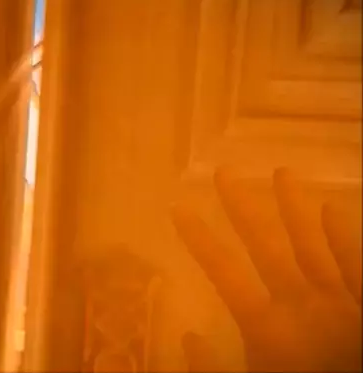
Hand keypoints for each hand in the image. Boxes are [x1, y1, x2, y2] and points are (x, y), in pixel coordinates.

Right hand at [172, 168, 360, 372]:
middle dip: (241, 207)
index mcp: (265, 326)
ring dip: (294, 208)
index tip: (179, 208)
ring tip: (282, 173)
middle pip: (264, 245)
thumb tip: (188, 336)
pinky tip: (332, 209)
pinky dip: (342, 236)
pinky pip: (354, 264)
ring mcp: (338, 300)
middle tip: (226, 172)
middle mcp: (298, 302)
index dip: (198, 238)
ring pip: (310, 244)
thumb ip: (211, 368)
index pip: (223, 271)